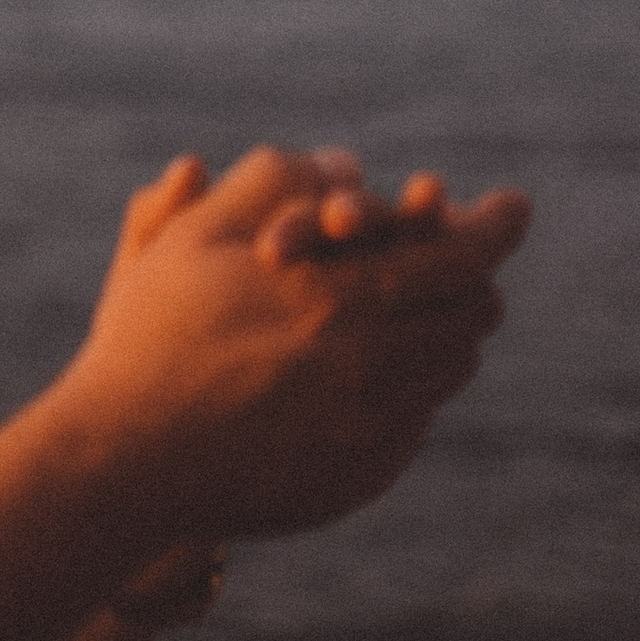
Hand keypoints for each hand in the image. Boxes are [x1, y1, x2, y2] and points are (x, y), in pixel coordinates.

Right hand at [74, 146, 529, 544]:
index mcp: (341, 298)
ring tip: (411, 309)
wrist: (126, 460)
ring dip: (444, 330)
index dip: (496, 225)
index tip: (513, 205)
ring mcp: (371, 431)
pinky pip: (415, 421)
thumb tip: (333, 162)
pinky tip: (365, 371)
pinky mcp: (360, 477)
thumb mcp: (192, 238)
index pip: (462, 256)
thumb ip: (268, 185)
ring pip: (450, 369)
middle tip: (458, 258)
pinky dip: (409, 385)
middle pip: (473, 314)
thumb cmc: (150, 336)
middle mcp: (373, 369)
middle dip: (474, 276)